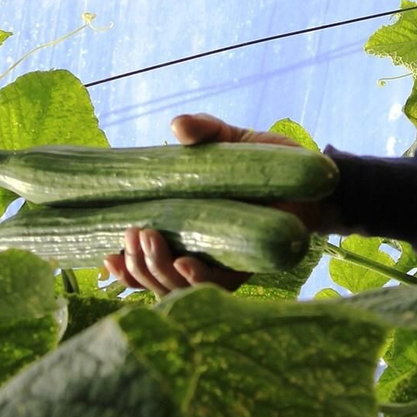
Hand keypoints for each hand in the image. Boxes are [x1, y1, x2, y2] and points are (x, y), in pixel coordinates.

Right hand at [102, 113, 332, 295]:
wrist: (310, 177)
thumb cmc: (262, 162)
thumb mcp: (227, 140)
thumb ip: (205, 131)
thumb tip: (177, 127)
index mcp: (183, 233)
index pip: (144, 264)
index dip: (123, 269)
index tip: (106, 256)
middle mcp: (199, 256)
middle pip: (157, 281)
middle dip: (139, 267)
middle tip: (135, 235)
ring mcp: (223, 264)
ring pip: (181, 289)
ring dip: (159, 272)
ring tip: (151, 243)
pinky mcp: (250, 267)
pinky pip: (221, 286)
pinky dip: (199, 280)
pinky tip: (186, 266)